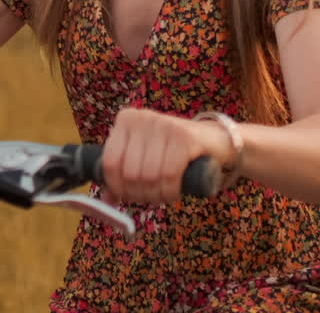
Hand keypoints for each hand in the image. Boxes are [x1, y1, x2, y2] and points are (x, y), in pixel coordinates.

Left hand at [100, 107, 232, 204]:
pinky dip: (171, 191)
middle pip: (130, 173)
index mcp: (126, 119)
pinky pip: (169, 175)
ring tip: (164, 195)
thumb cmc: (172, 151)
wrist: (213, 140)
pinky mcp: (184, 137)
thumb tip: (106, 200)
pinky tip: (174, 192)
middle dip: (140, 194)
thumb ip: (123, 175)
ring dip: (157, 195)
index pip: (110, 163)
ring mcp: (163, 124)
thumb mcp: (144, 157)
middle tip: (151, 197)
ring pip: (149, 176)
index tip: (127, 197)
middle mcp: (141, 118)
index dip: (117, 187)